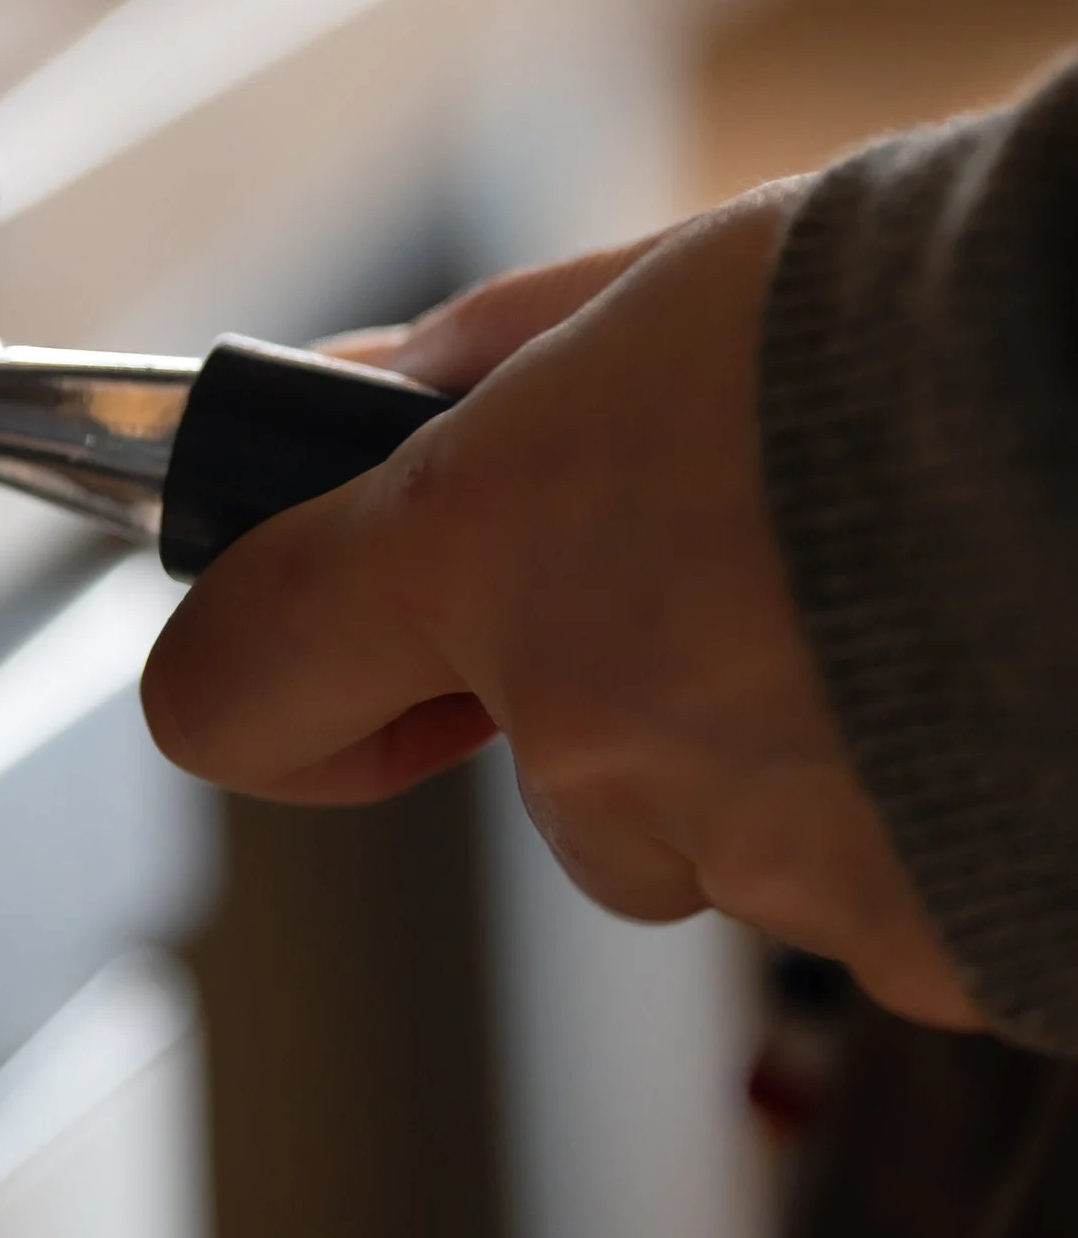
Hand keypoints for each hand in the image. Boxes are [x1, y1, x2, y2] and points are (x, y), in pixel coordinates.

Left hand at [141, 193, 981, 1033]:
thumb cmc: (945, 316)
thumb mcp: (685, 286)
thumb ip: (490, 367)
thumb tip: (349, 398)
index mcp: (503, 552)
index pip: (236, 684)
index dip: (266, 670)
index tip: (334, 649)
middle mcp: (606, 734)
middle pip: (552, 786)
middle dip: (637, 696)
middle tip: (786, 563)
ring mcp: (774, 861)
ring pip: (733, 848)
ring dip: (802, 758)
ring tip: (933, 608)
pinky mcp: (935, 951)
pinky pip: (891, 911)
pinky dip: (934, 827)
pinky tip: (1005, 692)